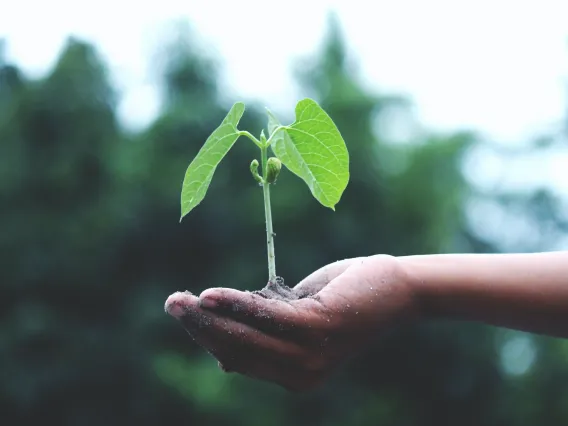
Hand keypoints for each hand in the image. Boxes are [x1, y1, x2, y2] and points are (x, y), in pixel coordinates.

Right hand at [164, 254, 416, 391]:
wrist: (396, 289)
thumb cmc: (345, 299)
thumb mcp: (298, 319)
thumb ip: (265, 334)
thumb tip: (222, 358)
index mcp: (294, 375)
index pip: (239, 358)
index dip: (208, 338)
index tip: (185, 314)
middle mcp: (300, 375)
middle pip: (236, 350)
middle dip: (199, 328)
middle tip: (171, 303)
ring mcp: (309, 355)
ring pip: (245, 336)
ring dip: (208, 317)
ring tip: (180, 300)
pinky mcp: (318, 329)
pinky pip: (266, 316)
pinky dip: (236, 304)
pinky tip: (210, 295)